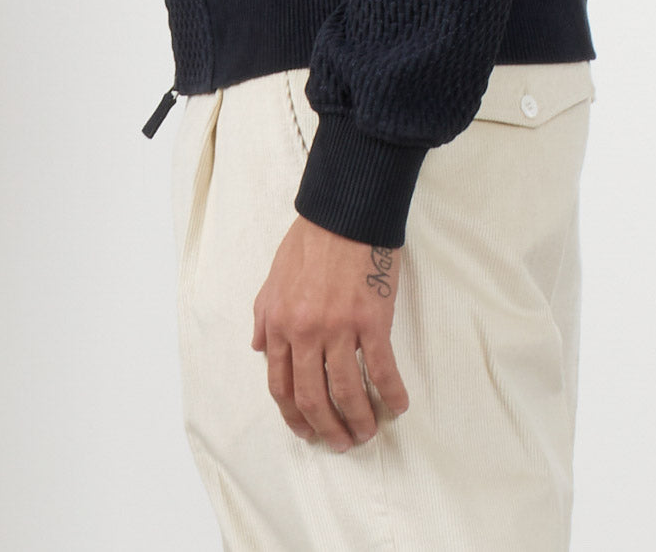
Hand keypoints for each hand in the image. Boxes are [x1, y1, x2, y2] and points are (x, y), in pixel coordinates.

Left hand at [251, 214, 409, 450]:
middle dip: (327, 428)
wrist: (345, 212)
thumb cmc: (311, 240)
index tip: (308, 432)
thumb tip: (258, 348)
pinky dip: (390, 393)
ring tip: (367, 433)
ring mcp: (338, 328)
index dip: (295, 416)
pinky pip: (380, 369)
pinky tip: (398, 406)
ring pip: (346, 391)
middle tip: (341, 443)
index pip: (282, 386)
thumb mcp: (273, 277)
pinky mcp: (372, 321)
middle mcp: (304, 332)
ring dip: (358, 420)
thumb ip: (263, 315)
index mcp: (279, 324)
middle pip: (313, 397)